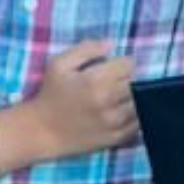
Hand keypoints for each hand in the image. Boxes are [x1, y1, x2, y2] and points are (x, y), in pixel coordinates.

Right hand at [27, 39, 139, 157]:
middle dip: (129, 79)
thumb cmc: (49, 94)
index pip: (129, 65)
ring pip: (141, 103)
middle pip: (137, 83)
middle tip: (116, 82)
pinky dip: (135, 116)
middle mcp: (108, 101)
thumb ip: (86, 49)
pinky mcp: (115, 138)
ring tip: (120, 97)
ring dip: (134, 98)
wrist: (42, 131)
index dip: (122, 63)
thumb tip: (110, 44)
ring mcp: (114, 122)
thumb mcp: (59, 64)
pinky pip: (138, 124)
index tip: (113, 67)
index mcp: (95, 80)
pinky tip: (122, 112)